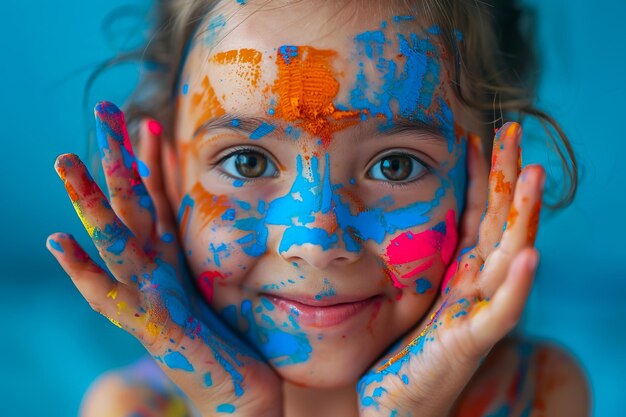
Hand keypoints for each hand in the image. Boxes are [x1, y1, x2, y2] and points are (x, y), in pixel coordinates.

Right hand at [47, 102, 281, 416]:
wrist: (235, 390)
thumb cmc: (230, 336)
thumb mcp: (218, 280)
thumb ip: (213, 248)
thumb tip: (223, 217)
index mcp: (170, 257)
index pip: (158, 198)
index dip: (153, 160)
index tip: (151, 121)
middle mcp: (151, 270)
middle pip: (130, 204)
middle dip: (117, 157)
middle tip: (104, 108)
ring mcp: (144, 294)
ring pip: (112, 239)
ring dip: (89, 201)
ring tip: (66, 161)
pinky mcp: (148, 323)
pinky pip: (109, 293)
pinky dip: (83, 268)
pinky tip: (59, 241)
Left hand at [357, 122, 544, 416]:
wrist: (400, 402)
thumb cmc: (405, 346)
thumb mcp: (414, 290)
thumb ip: (423, 255)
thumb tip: (408, 215)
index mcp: (462, 268)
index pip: (478, 211)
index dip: (481, 173)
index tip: (477, 132)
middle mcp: (478, 284)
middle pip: (500, 221)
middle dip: (508, 176)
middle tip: (513, 130)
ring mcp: (479, 311)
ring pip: (510, 257)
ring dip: (524, 216)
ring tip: (533, 175)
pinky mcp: (471, 342)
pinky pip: (501, 312)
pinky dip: (519, 284)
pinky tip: (531, 254)